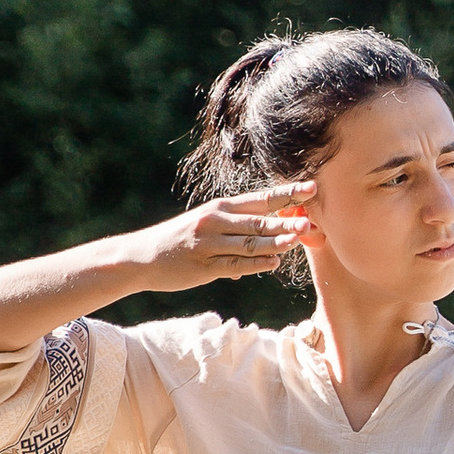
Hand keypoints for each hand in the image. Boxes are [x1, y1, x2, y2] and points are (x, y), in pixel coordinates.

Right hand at [129, 183, 316, 291]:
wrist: (141, 257)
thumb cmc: (178, 241)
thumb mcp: (206, 227)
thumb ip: (237, 234)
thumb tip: (266, 250)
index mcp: (221, 208)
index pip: (261, 198)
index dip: (288, 194)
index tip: (312, 187)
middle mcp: (216, 221)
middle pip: (258, 219)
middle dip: (286, 220)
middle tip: (311, 220)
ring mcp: (210, 244)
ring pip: (249, 242)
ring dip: (275, 241)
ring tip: (298, 239)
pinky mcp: (204, 266)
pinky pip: (235, 265)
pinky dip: (256, 264)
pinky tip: (274, 262)